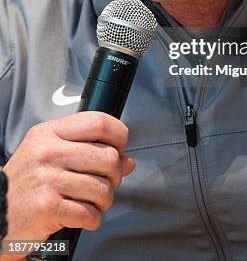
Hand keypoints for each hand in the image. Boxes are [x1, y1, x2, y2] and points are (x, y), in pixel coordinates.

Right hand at [1, 112, 134, 247]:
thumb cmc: (25, 182)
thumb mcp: (49, 153)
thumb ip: (88, 150)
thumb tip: (127, 160)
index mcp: (50, 133)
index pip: (98, 122)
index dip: (119, 135)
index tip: (120, 146)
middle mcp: (49, 153)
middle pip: (108, 157)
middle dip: (115, 175)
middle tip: (106, 181)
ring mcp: (48, 180)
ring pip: (103, 188)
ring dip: (104, 201)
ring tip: (92, 201)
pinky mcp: (48, 208)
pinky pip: (90, 213)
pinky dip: (93, 219)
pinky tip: (83, 215)